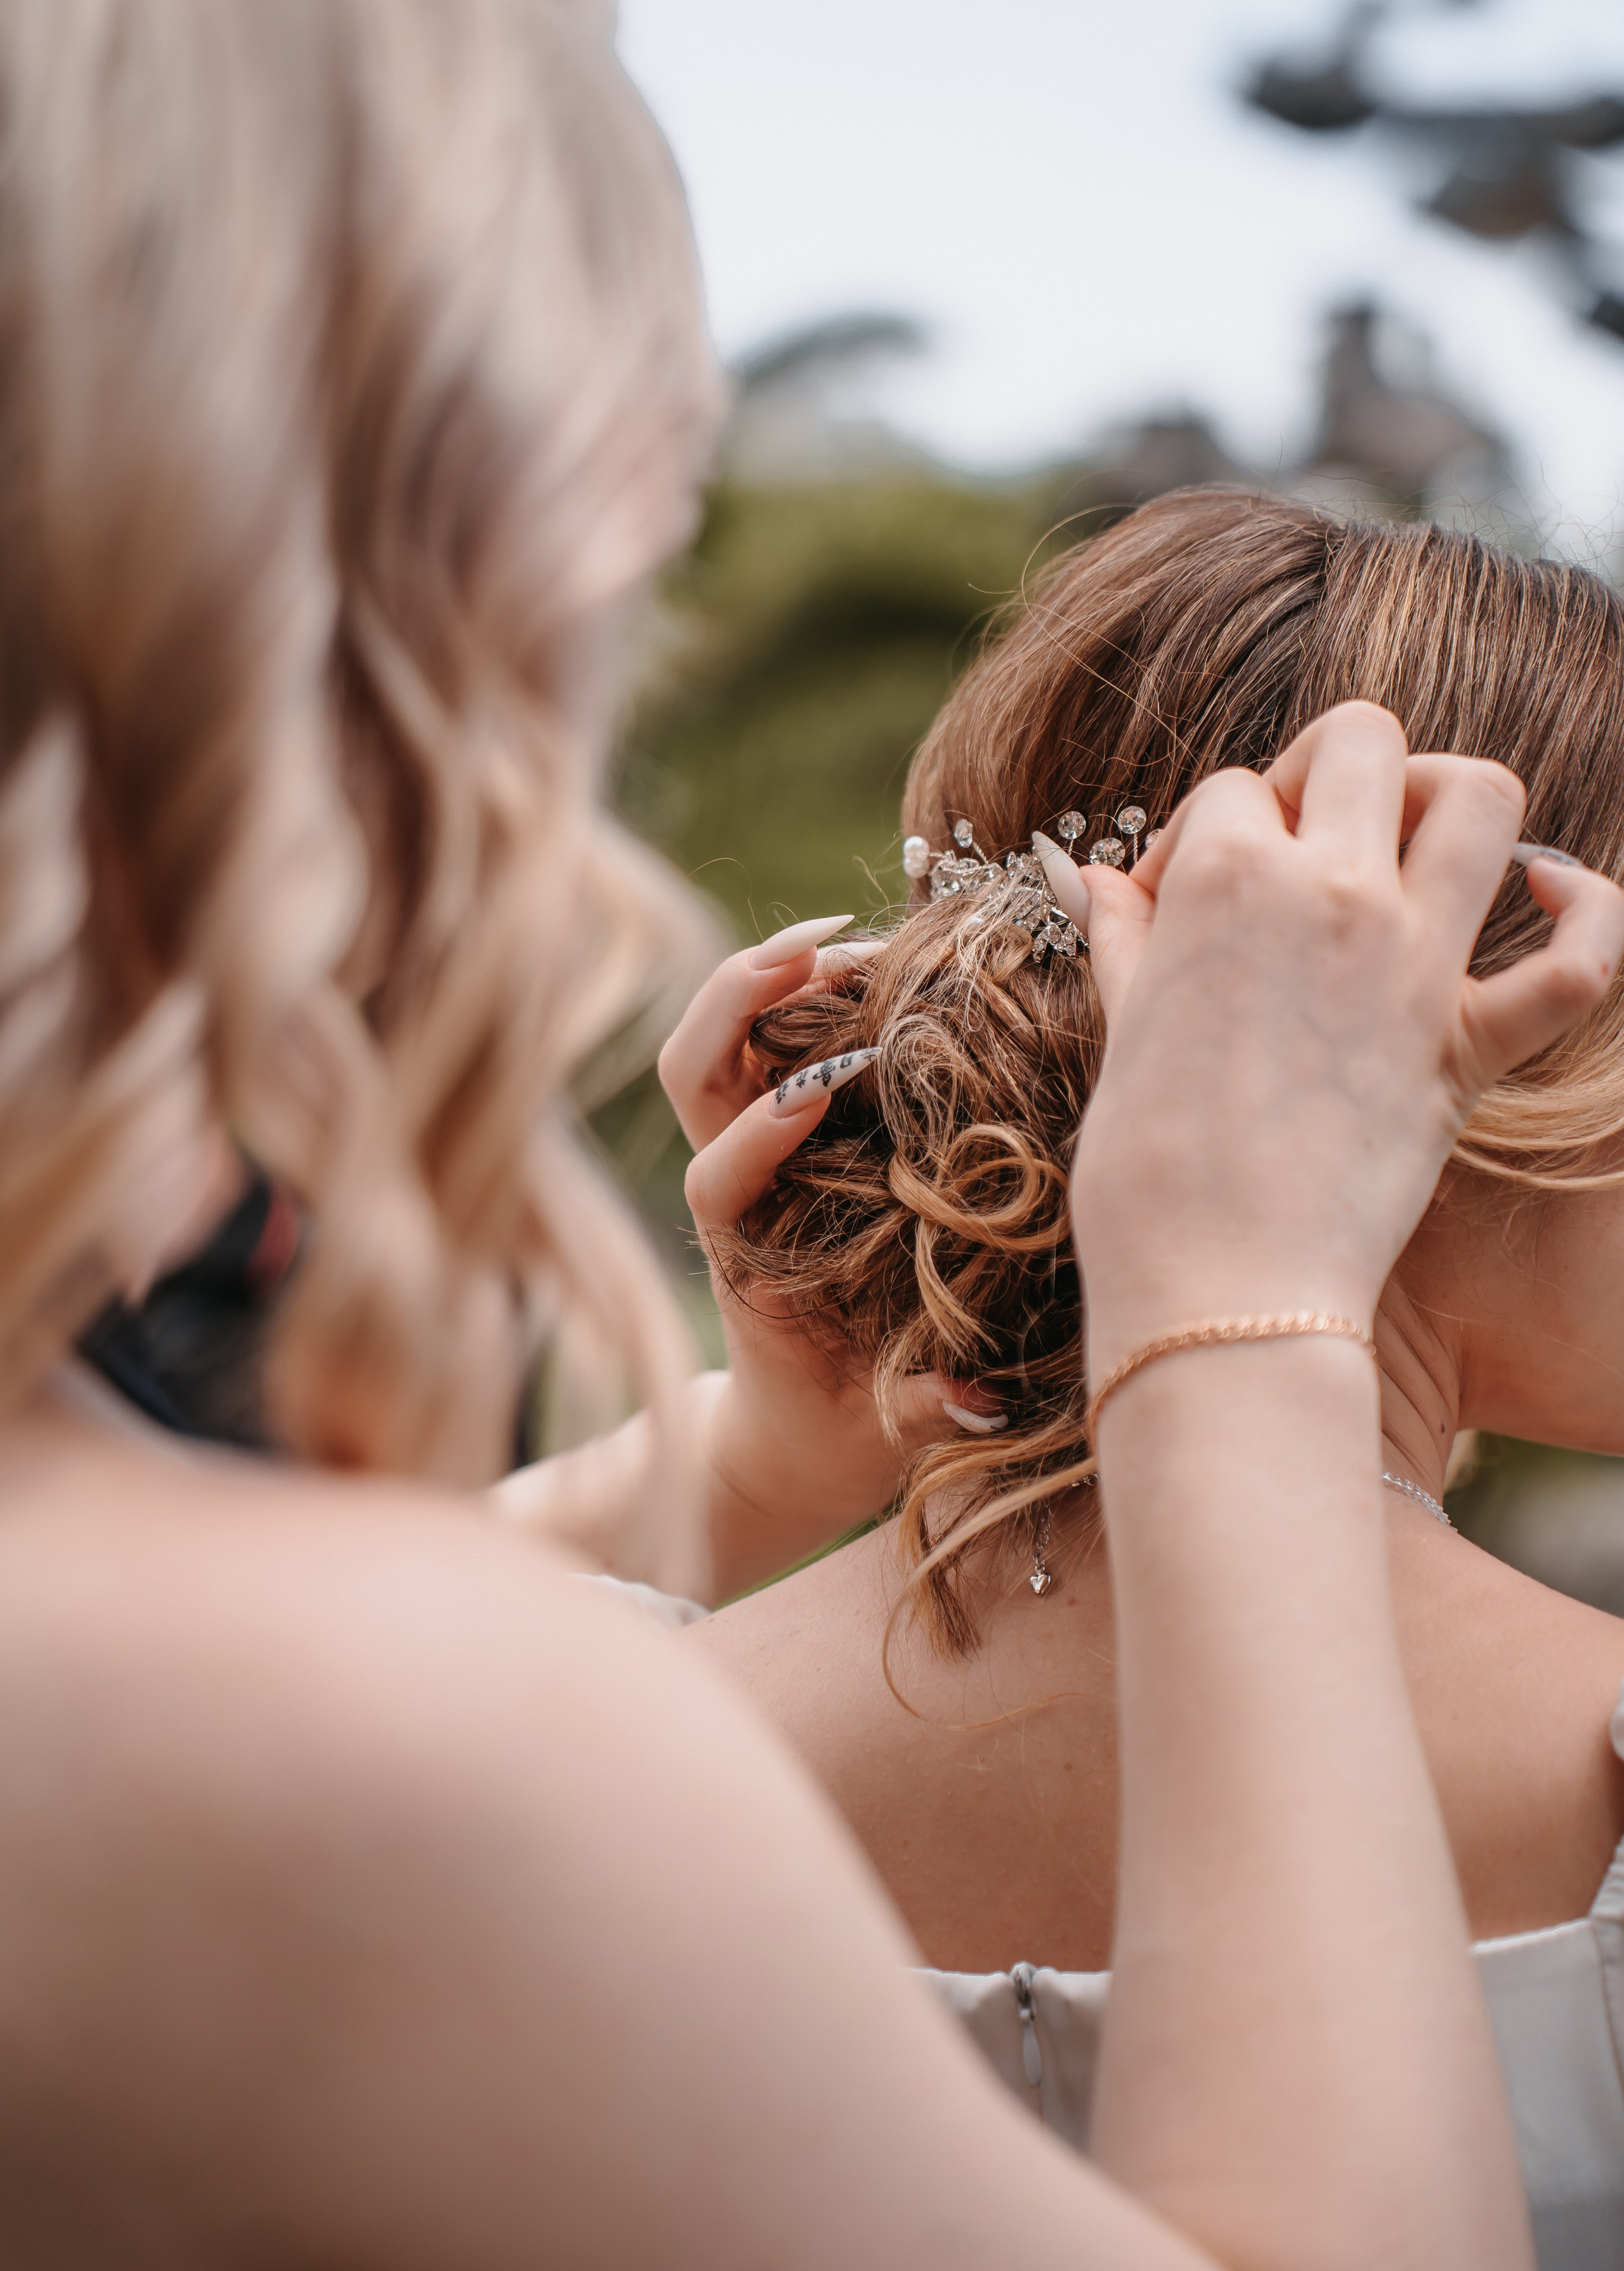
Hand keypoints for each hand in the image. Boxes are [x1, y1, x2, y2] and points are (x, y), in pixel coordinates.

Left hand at [659, 915, 986, 1597]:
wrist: (791, 1439)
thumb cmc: (837, 1432)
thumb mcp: (884, 1437)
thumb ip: (924, 1412)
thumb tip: (975, 1398)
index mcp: (747, 1261)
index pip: (718, 1180)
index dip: (754, 1132)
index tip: (813, 1091)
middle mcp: (735, 1191)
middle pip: (693, 1070)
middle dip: (738, 998)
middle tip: (821, 949)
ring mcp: (750, 1151)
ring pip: (722, 1038)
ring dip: (769, 976)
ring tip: (852, 938)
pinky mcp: (779, 1132)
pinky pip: (772, 1039)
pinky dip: (806, 990)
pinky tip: (874, 960)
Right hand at [1052, 702, 1623, 1376]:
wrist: (1218, 1289)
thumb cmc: (1143, 1175)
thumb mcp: (1118, 1032)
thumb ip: (1123, 939)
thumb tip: (1094, 882)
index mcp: (1222, 881)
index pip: (1227, 793)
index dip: (1197, 838)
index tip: (1173, 908)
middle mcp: (1330, 895)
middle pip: (1359, 741)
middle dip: (1324, 770)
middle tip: (1293, 844)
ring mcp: (1413, 965)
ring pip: (1482, 798)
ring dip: (1446, 795)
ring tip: (1407, 844)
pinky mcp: (1472, 1048)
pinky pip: (1582, 961)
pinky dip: (1588, 912)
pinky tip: (1550, 895)